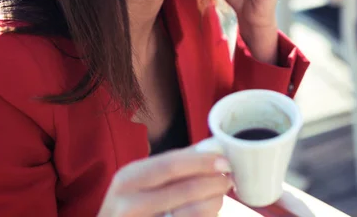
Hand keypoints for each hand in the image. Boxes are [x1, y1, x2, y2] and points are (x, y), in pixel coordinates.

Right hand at [98, 147, 233, 216]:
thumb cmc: (131, 204)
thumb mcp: (140, 180)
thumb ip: (171, 163)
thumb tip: (210, 147)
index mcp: (128, 178)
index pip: (170, 165)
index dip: (201, 162)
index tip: (224, 161)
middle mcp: (128, 203)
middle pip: (183, 190)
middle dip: (212, 183)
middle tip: (228, 179)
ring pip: (190, 213)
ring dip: (213, 204)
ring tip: (219, 197)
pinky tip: (209, 213)